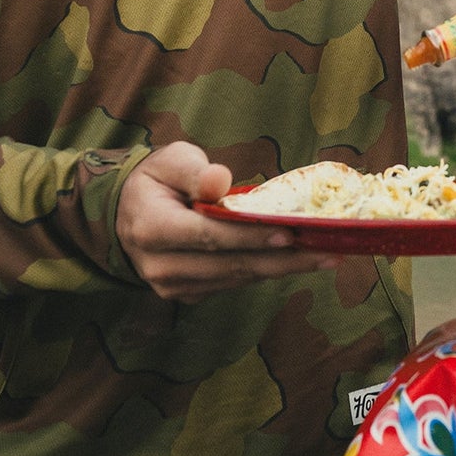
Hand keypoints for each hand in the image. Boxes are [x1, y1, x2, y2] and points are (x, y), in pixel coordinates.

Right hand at [115, 143, 334, 301]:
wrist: (128, 214)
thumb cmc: (157, 179)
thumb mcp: (170, 160)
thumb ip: (194, 170)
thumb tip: (219, 181)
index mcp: (152, 228)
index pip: (208, 235)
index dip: (249, 236)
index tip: (288, 232)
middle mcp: (161, 266)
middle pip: (230, 265)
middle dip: (282, 259)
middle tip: (327, 251)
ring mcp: (174, 286)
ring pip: (236, 278)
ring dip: (282, 268)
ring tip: (324, 256)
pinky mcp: (188, 295)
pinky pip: (233, 283)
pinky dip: (265, 271)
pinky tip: (297, 260)